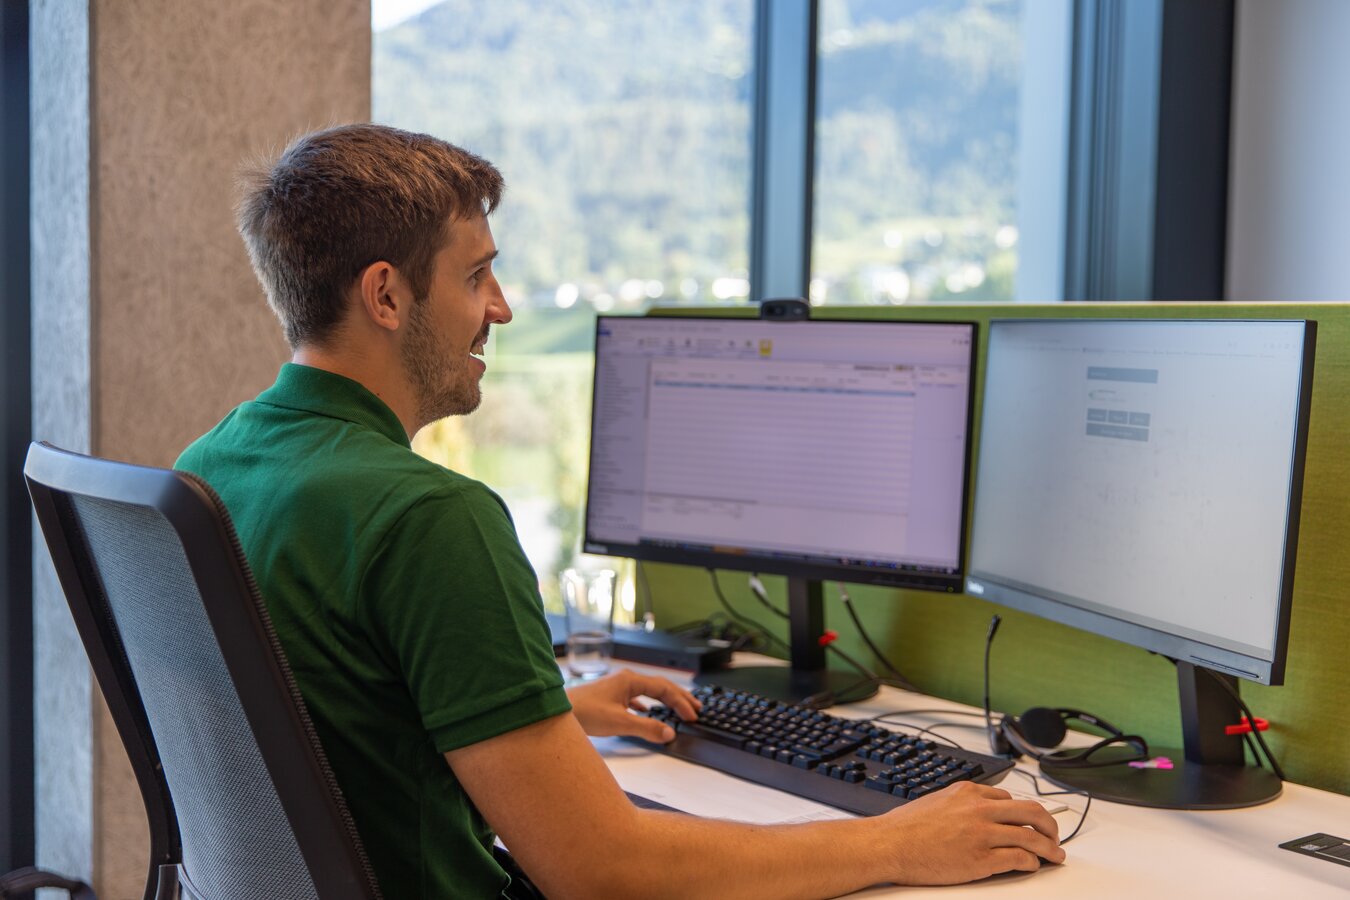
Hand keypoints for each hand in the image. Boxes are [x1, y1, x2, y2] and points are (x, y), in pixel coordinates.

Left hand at [566, 669, 700, 743]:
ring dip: (665, 701)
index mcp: (630, 681)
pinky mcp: (610, 697)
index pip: (664, 688)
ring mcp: (617, 687)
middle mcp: (625, 680)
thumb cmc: (584, 712)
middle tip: (696, 709)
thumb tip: (669, 732)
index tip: (692, 716)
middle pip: (660, 686)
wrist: (556, 712)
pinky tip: (648, 712)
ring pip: (648, 692)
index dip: (681, 702)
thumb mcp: (619, 722)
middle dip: (679, 698)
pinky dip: (648, 705)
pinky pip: (636, 698)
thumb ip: (646, 728)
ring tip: (678, 710)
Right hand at [879, 781, 1065, 883]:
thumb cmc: (905, 827)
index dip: (1025, 812)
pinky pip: (1019, 858)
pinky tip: (1033, 866)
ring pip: (1031, 836)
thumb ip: (959, 803)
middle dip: (1050, 825)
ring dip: (1049, 847)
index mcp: (968, 792)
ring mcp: (983, 834)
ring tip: (1055, 856)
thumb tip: (974, 812)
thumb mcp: (936, 801)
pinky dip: (1032, 863)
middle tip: (1055, 836)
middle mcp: (979, 809)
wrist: (890, 844)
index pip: (1010, 798)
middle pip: (1031, 811)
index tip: (1031, 821)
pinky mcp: (982, 859)